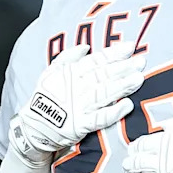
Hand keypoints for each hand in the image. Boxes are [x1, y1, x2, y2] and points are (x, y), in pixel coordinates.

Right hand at [10, 42, 145, 166]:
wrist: (32, 127)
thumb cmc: (45, 98)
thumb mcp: (51, 72)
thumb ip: (68, 57)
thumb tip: (86, 46)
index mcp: (71, 74)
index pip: (95, 61)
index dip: (113, 54)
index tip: (129, 47)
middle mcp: (76, 88)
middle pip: (103, 76)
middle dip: (122, 68)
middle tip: (140, 61)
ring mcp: (79, 107)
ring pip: (104, 94)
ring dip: (122, 86)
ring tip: (138, 79)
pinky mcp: (80, 125)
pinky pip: (99, 118)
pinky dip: (113, 112)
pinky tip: (127, 105)